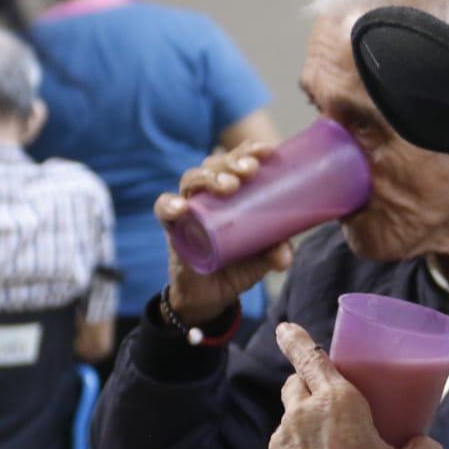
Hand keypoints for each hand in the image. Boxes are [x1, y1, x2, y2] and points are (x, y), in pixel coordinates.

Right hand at [155, 140, 293, 325]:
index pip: (236, 161)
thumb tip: (285, 254)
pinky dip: (169, 205)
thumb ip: (274, 251)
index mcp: (233, 194)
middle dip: (232, 161)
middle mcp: (209, 196)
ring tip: (227, 186)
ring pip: (191, 179)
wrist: (211, 297)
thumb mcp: (262, 258)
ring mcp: (189, 209)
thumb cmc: (237, 266)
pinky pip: (163, 210)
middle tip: (250, 170)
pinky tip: (181, 207)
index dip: (249, 151)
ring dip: (209, 177)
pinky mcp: (172, 228)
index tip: (267, 150)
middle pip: (214, 164)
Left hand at [258, 322, 443, 448]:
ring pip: (287, 425)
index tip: (284, 327)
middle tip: (326, 397)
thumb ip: (422, 448)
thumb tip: (424, 445)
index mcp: (337, 403)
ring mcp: (279, 448)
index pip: (310, 358)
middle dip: (305, 384)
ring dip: (303, 430)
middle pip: (294, 386)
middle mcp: (300, 418)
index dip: (296, 339)